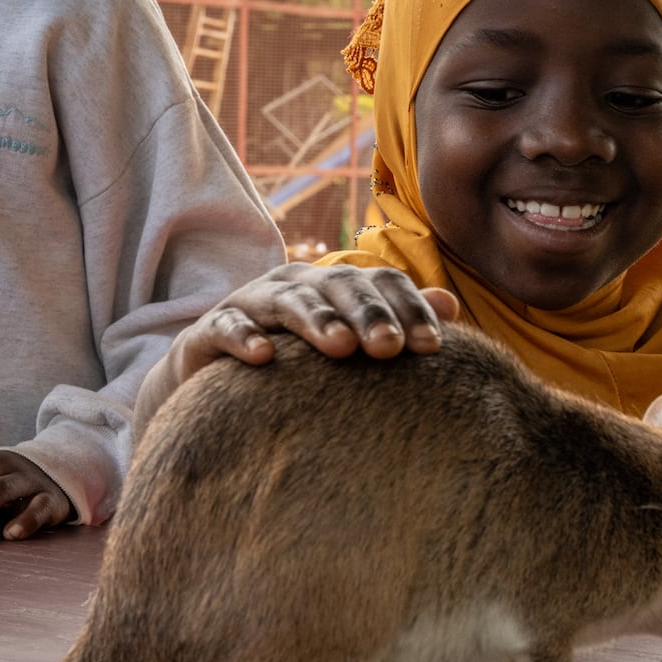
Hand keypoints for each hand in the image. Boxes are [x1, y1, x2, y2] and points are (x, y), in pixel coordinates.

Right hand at [136, 264, 458, 426]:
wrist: (212, 377)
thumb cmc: (294, 360)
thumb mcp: (345, 339)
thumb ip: (395, 321)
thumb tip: (451, 304)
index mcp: (333, 284)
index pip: (379, 283)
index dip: (407, 308)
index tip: (432, 347)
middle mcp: (294, 284)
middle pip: (338, 287)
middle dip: (367, 315)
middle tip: (390, 349)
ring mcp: (250, 303)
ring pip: (288, 302)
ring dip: (315, 321)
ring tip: (340, 347)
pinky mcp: (210, 330)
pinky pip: (226, 327)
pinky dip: (242, 337)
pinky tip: (262, 358)